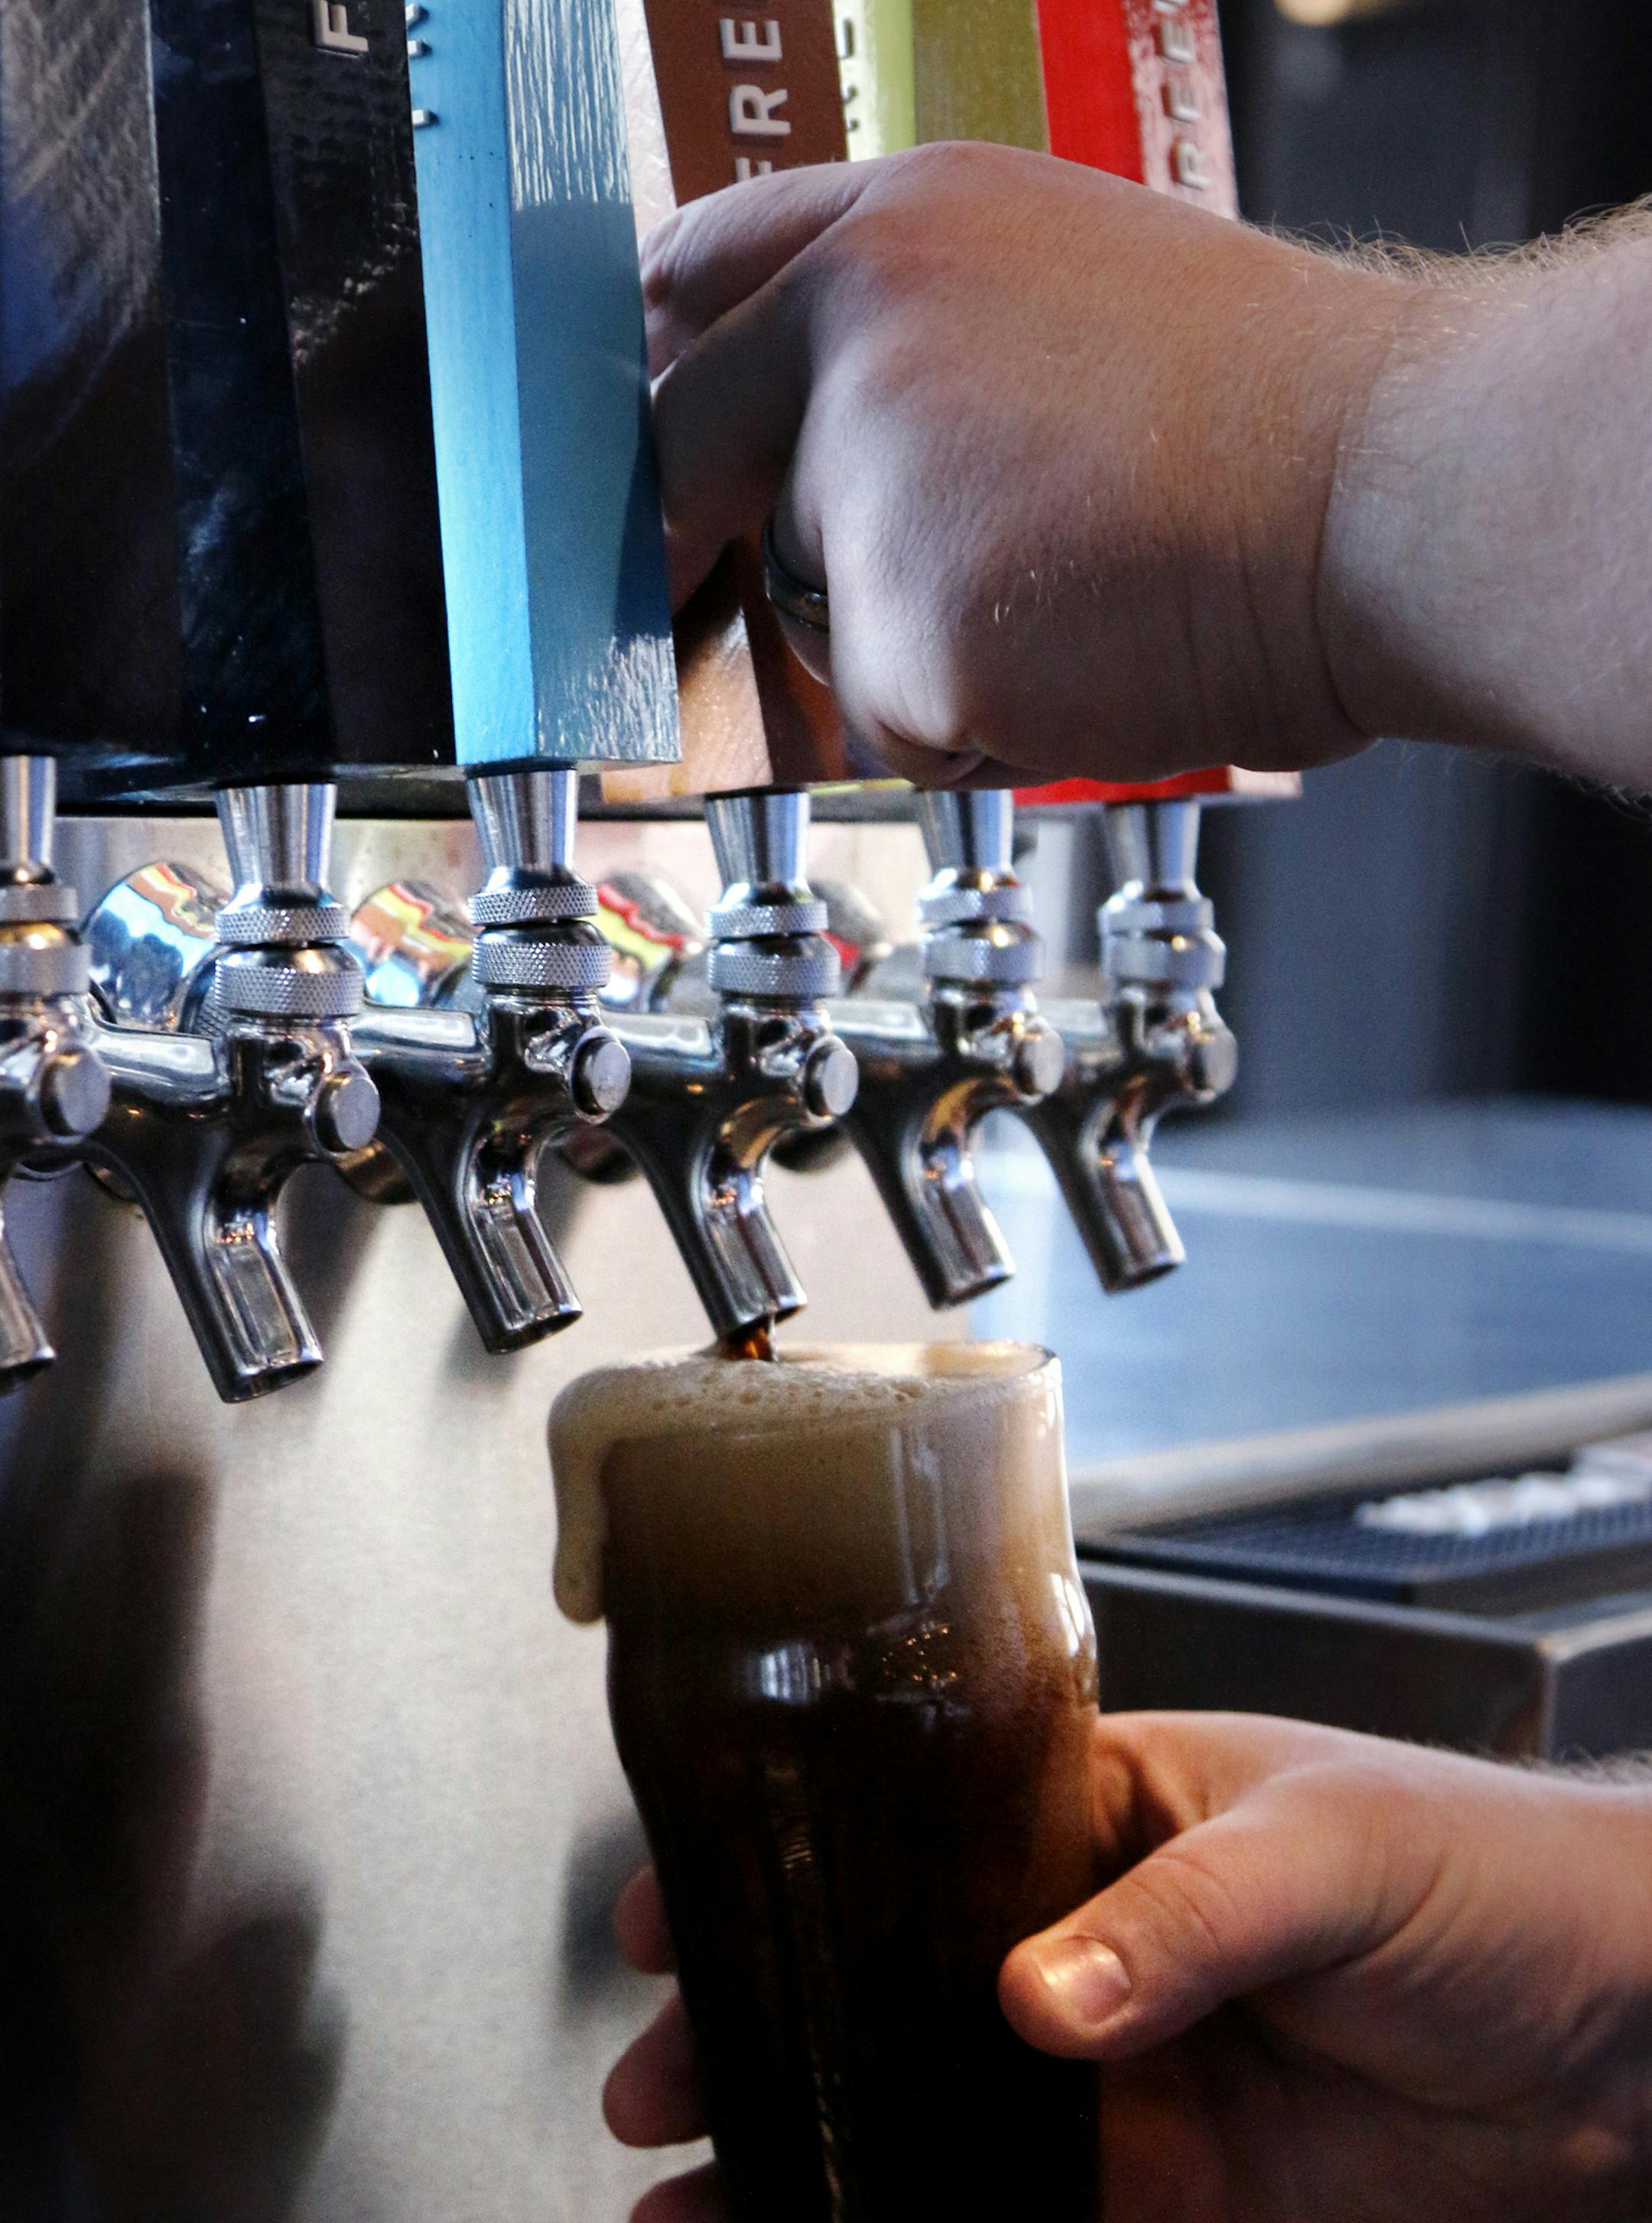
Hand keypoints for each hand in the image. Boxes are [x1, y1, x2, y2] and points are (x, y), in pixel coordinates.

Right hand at [605, 1713, 1651, 2220]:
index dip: (795, 1854)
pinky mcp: (1172, 2198)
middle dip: (768, 2023)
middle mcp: (1094, 1941)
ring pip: (932, 2119)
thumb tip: (1036, 1996)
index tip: (680, 1902)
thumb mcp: (1330, 1849)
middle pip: (892, 1981)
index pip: (917, 1820)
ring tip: (694, 2206)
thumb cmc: (1490, 1874)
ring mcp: (1123, 2076)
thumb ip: (1181, 1914)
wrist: (1627, 2036)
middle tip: (659, 2084)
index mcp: (1108, 1810)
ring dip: (818, 2156)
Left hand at [643, 143, 1408, 787]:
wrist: (1388, 499)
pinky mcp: (905, 634)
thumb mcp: (1062, 287)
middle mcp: (855, 334)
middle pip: (688, 464)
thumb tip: (806, 427)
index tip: (653, 453)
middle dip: (734, 540)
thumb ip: (909, 338)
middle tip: (851, 569)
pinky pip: (895, 719)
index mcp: (899, 228)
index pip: (685, 284)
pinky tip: (1084, 657)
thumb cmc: (1267, 415)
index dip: (658, 378)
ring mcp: (866, 485)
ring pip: (808, 614)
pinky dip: (978, 721)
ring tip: (1066, 591)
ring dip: (908, 638)